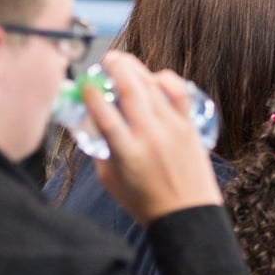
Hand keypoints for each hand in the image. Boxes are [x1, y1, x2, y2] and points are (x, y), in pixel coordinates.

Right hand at [85, 51, 221, 224]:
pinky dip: (166, 79)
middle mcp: (150, 136)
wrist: (187, 215)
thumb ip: (100, 149)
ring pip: (153, 86)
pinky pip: (179, 93)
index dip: (91, 92)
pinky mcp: (189, 126)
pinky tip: (155, 77)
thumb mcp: (109, 180)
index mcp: (126, 153)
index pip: (104, 114)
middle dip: (116, 67)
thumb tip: (92, 121)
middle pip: (131, 89)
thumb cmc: (145, 202)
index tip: (85, 83)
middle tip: (107, 59)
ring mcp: (173, 129)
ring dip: (137, 68)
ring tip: (125, 62)